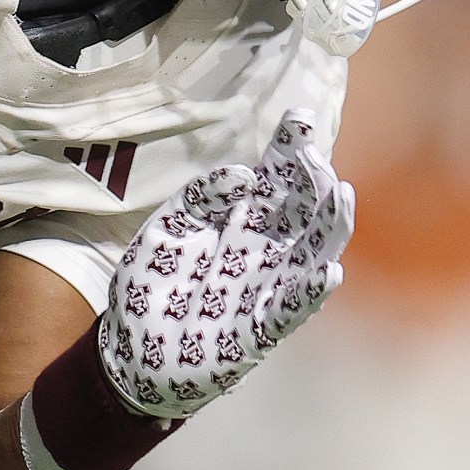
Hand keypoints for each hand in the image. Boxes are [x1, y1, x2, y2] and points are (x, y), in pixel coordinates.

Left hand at [98, 111, 352, 419]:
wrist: (128, 349)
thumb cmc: (154, 286)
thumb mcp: (168, 228)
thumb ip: (200, 196)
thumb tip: (244, 172)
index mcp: (242, 223)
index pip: (275, 181)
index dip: (289, 152)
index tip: (298, 121)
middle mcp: (263, 252)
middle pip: (301, 211)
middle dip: (310, 180)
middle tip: (310, 154)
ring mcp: (265, 289)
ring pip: (311, 254)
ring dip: (329, 227)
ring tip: (340, 195)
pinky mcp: (259, 330)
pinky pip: (292, 309)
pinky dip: (310, 292)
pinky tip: (328, 271)